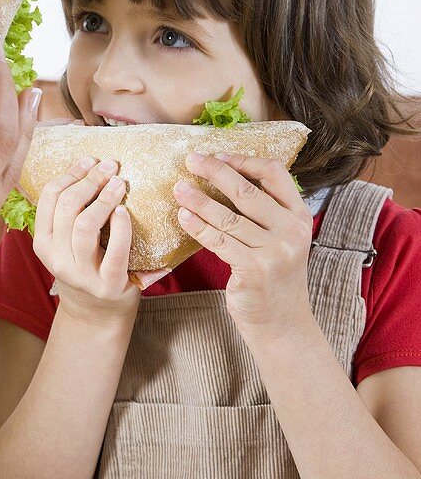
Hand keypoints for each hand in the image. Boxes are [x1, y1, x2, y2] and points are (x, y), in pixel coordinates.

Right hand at [33, 158, 140, 324]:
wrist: (98, 313)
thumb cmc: (87, 265)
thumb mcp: (67, 242)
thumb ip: (69, 213)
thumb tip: (91, 163)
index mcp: (43, 242)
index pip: (49, 197)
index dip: (71, 173)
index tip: (90, 160)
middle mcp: (56, 258)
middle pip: (67, 206)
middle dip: (90, 180)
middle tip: (110, 166)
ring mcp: (80, 274)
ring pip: (85, 225)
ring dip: (104, 198)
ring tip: (119, 183)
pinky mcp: (107, 285)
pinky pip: (115, 251)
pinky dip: (121, 227)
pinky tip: (125, 212)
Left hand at [173, 153, 313, 341]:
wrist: (282, 323)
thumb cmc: (273, 276)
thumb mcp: (281, 239)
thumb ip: (265, 212)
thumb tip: (225, 176)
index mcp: (299, 216)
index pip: (274, 173)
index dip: (244, 160)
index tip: (219, 155)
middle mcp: (291, 231)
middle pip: (247, 191)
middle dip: (215, 171)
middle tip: (191, 159)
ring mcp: (274, 252)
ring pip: (228, 216)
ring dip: (198, 199)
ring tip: (178, 188)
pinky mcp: (254, 270)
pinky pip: (219, 241)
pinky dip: (198, 226)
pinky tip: (182, 216)